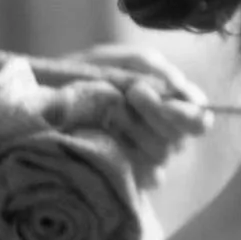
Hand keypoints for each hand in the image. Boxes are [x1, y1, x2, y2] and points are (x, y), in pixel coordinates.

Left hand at [70, 42, 213, 184]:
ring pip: (161, 154)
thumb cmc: (83, 77)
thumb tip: (177, 82)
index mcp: (169, 106)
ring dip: (135, 129)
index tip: (163, 100)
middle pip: (182, 138)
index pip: (199, 119)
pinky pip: (141, 176)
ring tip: (107, 112)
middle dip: (156, 113)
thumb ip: (147, 65)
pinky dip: (124, 155)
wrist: (41, 99)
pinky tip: (102, 139)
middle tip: (131, 93)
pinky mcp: (127, 179)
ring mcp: (146, 160)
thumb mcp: (114, 60)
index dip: (189, 113)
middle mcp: (163, 136)